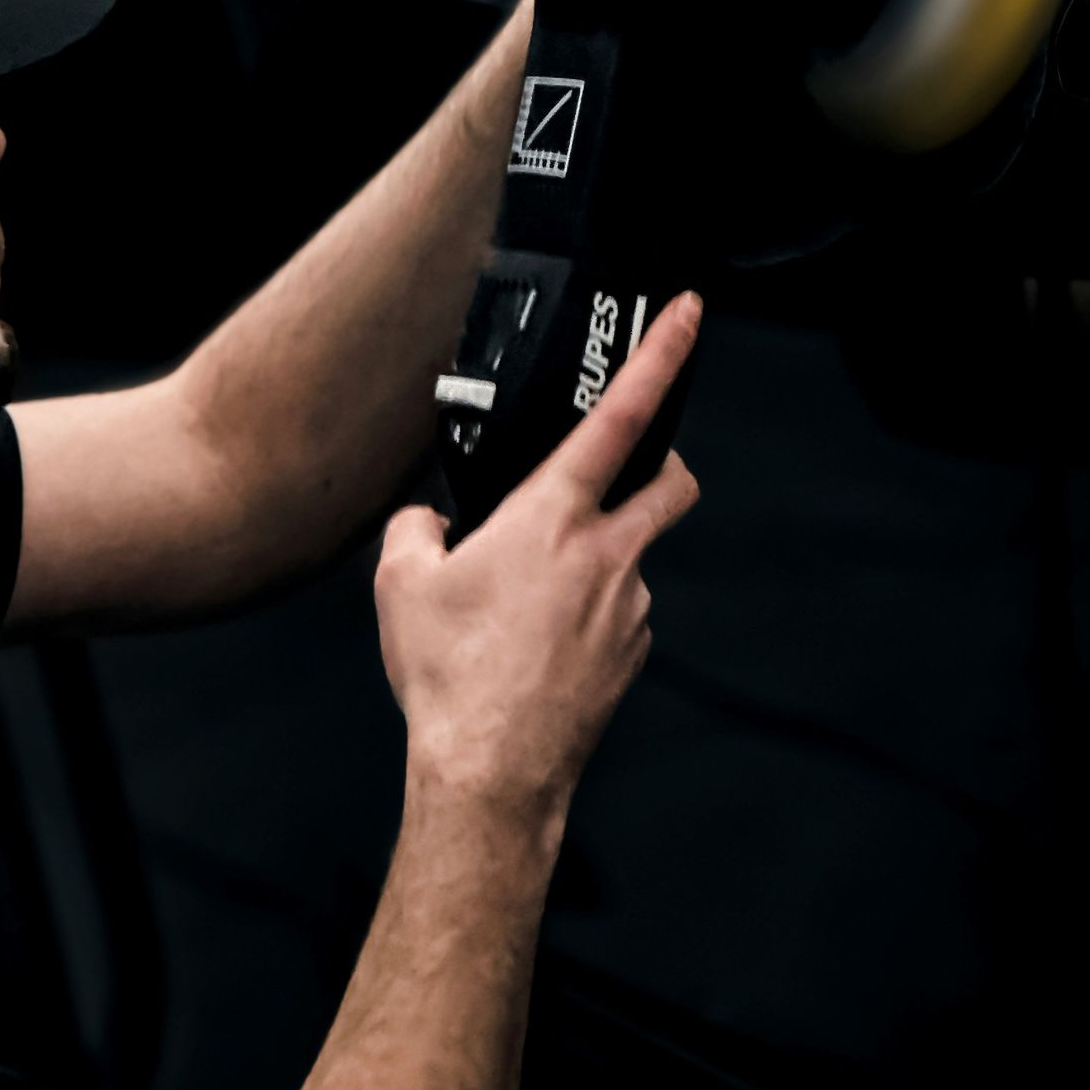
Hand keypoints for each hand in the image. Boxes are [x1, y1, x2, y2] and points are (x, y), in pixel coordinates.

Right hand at [375, 294, 703, 828]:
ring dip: (596, 559)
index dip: (661, 354)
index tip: (687, 314)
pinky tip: (537, 644)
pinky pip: (618, 614)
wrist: (491, 775)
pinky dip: (588, 614)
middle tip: (626, 468)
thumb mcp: (401, 582)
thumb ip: (418, 528)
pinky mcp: (632, 656)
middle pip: (671, 481)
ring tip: (524, 601)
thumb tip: (431, 523)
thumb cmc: (450, 678)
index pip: (621, 414)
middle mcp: (607, 555)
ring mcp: (629, 609)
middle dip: (663, 460)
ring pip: (632, 556)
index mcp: (552, 519)